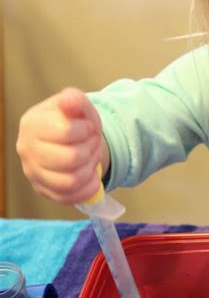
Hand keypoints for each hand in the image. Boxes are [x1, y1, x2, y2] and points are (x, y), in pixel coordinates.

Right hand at [16, 87, 108, 204]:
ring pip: (71, 181)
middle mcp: (26, 149)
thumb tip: (68, 102)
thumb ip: (75, 99)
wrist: (71, 139)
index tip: (89, 127)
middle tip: (92, 144)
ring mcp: (32, 173)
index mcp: (32, 123)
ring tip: (92, 158)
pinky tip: (92, 176)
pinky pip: (69, 198)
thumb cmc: (73, 120)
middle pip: (70, 159)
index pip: (65, 132)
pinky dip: (88, 188)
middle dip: (90, 150)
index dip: (86, 130)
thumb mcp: (78, 104)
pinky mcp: (43, 191)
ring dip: (90, 169)